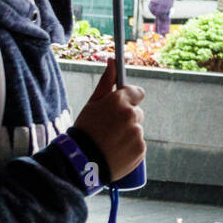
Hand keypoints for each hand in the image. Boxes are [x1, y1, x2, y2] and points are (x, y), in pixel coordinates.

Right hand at [72, 60, 145, 180]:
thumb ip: (106, 82)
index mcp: (119, 101)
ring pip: (136, 129)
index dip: (130, 98)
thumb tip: (113, 60)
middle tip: (108, 128)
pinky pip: (138, 144)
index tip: (122, 104)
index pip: (137, 92)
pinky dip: (130, 147)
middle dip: (126, 118)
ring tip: (109, 142)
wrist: (81, 162)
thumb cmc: (84, 130)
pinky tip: (115, 151)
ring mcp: (137, 133)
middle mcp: (131, 115)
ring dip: (127, 134)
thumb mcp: (92, 104)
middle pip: (137, 112)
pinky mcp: (140, 149)